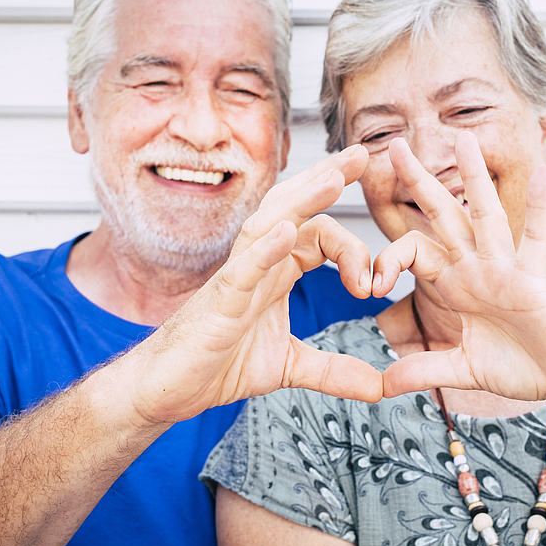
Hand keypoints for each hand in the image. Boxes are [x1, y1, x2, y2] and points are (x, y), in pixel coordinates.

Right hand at [120, 145, 383, 424]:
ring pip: (270, 224)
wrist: (167, 390)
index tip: (374, 285)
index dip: (353, 249)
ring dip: (303, 200)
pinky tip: (287, 231)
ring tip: (334, 178)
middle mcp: (258, 264)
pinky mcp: (219, 301)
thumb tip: (379, 387)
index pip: (318, 235)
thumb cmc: (216, 366)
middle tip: (361, 154)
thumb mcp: (288, 367)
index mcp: (276, 272)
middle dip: (327, 179)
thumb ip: (334, 371)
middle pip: (295, 209)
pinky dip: (266, 248)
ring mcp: (236, 278)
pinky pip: (243, 268)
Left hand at [373, 133, 545, 402]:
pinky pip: (536, 239)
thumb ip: (425, 369)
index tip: (371, 286)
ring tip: (463, 138)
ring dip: (474, 177)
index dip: (389, 261)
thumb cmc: (524, 366)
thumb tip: (383, 385)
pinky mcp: (533, 280)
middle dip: (418, 181)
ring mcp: (505, 269)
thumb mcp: (463, 369)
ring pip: (485, 215)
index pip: (414, 252)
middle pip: (442, 215)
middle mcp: (478, 267)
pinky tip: (543, 173)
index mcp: (458, 284)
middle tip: (393, 145)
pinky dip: (540, 207)